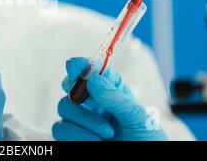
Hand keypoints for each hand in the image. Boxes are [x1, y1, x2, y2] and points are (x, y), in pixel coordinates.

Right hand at [52, 57, 167, 140]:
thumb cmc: (147, 142)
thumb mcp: (139, 118)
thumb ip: (116, 97)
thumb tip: (94, 80)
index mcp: (110, 91)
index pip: (90, 69)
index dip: (79, 64)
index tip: (76, 69)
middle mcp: (93, 104)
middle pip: (70, 86)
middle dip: (78, 92)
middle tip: (91, 101)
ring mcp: (81, 122)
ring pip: (63, 107)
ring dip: (84, 120)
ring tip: (107, 132)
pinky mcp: (71, 138)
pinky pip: (59, 129)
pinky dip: (76, 135)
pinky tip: (94, 142)